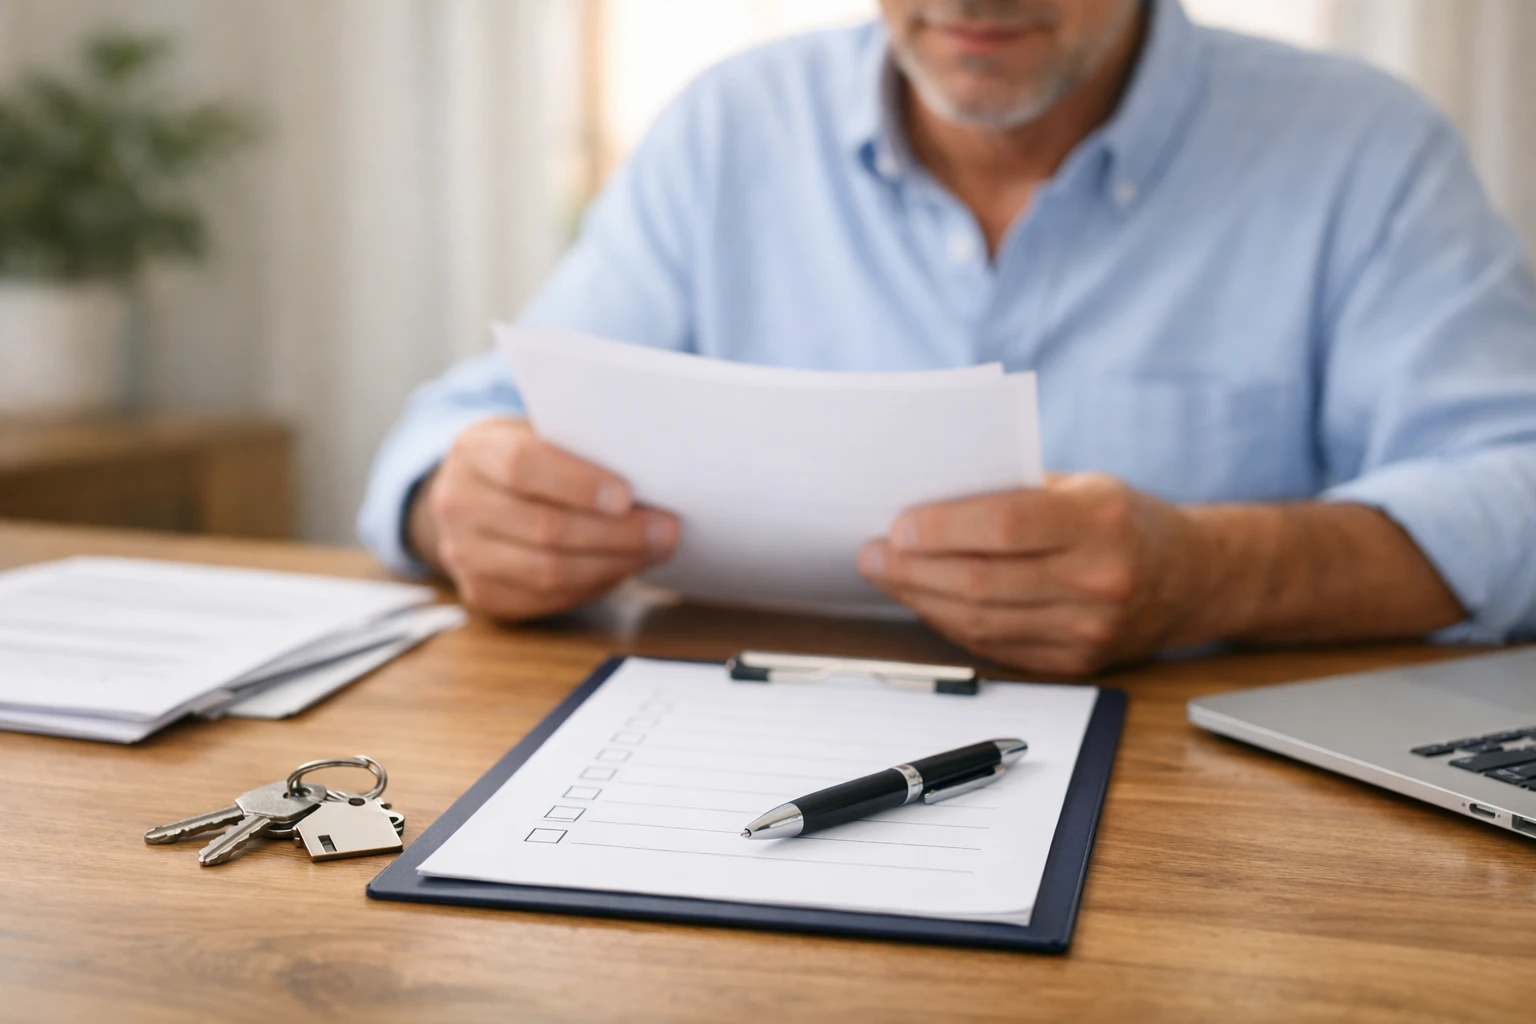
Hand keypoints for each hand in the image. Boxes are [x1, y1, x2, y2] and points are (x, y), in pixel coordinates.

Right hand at [409, 418, 678, 619]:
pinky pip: (544, 599)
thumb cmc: (525, 458)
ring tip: (653, 551)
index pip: (522, 465)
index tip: (627, 496)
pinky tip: (620, 569)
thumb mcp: (540, 434)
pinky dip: (590, 586)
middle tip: (665, 530)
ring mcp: (462, 553)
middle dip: (616, 533)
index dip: (577, 483)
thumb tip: (650, 475)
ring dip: (612, 564)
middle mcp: (458, 502)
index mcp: (475, 450)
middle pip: (544, 526)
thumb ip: (579, 447)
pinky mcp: (479, 592)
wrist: (473, 492)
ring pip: (547, 571)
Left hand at [857, 473, 1210, 675]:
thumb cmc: (1121, 518)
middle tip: (871, 554)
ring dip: (922, 600)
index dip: (942, 529)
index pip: (1004, 527)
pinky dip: (952, 625)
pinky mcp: (1076, 664)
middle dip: (913, 570)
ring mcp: (1090, 630)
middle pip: (982, 583)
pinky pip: (996, 647)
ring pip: (982, 623)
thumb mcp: (1080, 484)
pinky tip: (926, 602)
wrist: (1195, 578)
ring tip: (887, 576)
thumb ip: (1012, 491)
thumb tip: (924, 501)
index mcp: (1099, 521)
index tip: (896, 524)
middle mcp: (1099, 580)